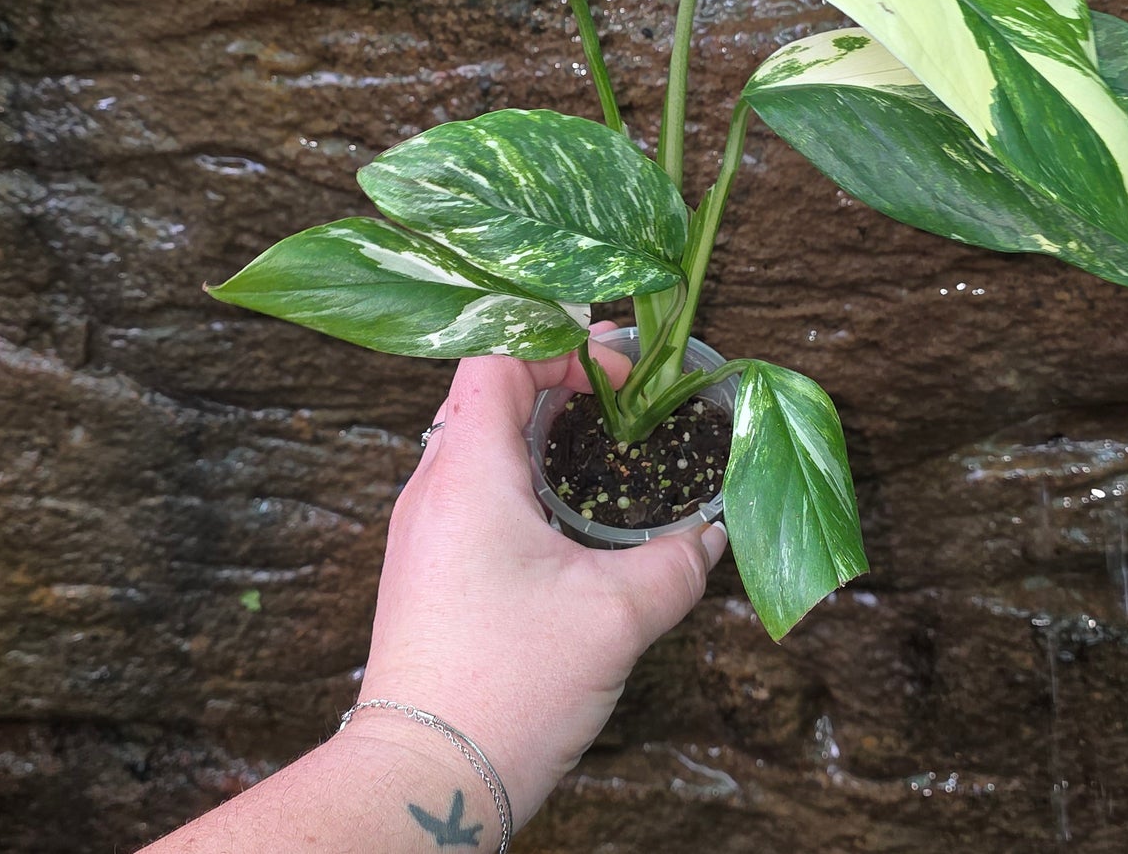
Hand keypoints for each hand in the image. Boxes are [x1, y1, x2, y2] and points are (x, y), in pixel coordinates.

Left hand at [347, 323, 728, 825]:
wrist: (423, 780)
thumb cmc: (507, 684)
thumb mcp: (615, 617)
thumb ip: (674, 565)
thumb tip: (707, 537)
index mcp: (467, 470)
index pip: (497, 357)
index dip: (560, 347)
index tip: (617, 376)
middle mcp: (431, 488)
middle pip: (486, 395)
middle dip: (556, 387)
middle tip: (618, 408)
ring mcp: (420, 532)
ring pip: (475, 446)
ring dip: (536, 438)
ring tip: (598, 460)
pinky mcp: (424, 572)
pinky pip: (469, 495)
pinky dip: (518, 484)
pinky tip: (564, 526)